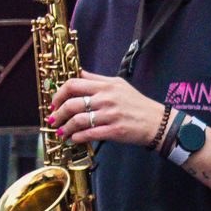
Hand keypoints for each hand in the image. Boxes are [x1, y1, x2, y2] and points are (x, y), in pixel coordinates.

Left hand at [48, 71, 167, 149]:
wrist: (157, 122)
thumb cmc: (136, 103)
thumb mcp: (118, 84)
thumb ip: (96, 79)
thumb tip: (77, 72)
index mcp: (106, 85)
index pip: (73, 84)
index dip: (59, 94)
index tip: (54, 102)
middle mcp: (107, 98)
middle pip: (72, 103)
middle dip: (57, 113)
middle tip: (53, 119)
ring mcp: (111, 115)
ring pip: (78, 120)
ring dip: (65, 128)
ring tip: (61, 132)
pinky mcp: (115, 130)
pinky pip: (89, 134)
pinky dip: (77, 137)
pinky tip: (73, 138)